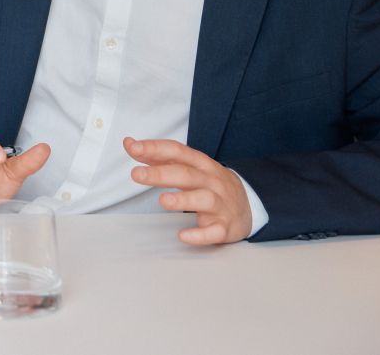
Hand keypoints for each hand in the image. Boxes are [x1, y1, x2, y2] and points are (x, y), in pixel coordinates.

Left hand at [125, 137, 252, 244]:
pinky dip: (200, 234)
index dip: (155, 148)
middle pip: (187, 174)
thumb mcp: (189, 166)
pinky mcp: (225, 227)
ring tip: (163, 201)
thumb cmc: (209, 183)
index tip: (133, 147)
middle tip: (136, 175)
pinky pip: (214, 232)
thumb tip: (130, 144)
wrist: (249, 206)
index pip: (178, 152)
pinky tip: (183, 235)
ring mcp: (220, 204)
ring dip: (183, 200)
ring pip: (204, 200)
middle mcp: (211, 181)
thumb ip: (159, 157)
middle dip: (161, 174)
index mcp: (201, 164)